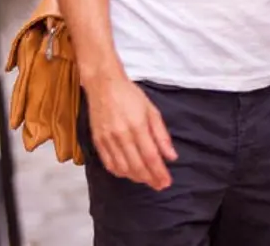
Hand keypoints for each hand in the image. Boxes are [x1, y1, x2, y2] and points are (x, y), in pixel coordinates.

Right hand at [84, 72, 177, 189]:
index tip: (167, 182)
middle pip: (137, 166)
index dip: (159, 173)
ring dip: (136, 178)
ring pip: (123, 168)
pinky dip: (120, 173)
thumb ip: (162, 135)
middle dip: (150, 179)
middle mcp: (122, 135)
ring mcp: (108, 140)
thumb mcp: (152, 111)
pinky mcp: (98, 141)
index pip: (151, 157)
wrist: (104, 85)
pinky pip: (109, 164)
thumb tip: (171, 157)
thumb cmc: (130, 95)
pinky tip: (128, 174)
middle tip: (159, 185)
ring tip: (146, 180)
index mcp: (138, 126)